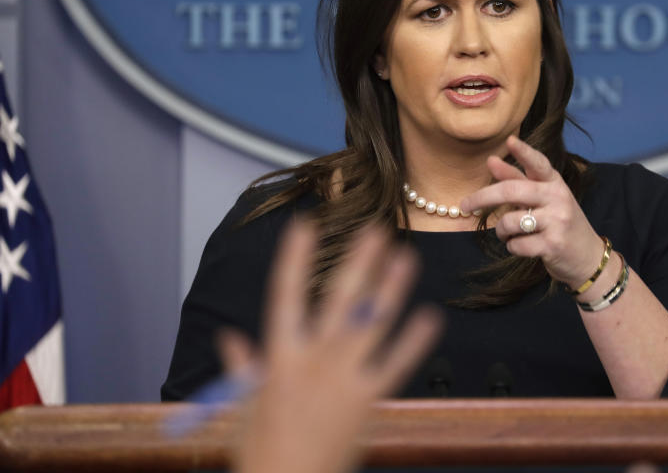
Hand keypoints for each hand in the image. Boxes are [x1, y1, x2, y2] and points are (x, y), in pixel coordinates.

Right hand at [220, 223, 442, 472]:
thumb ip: (239, 368)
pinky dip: (414, 340)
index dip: (295, 258)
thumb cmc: (260, 451)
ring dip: (391, 287)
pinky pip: (396, 364)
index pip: (285, 295)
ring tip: (407, 256)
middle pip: (340, 300)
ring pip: (372, 323)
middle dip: (359, 262)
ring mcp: (344, 379)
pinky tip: (432, 316)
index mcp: (280, 358)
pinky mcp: (369, 400)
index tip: (305, 224)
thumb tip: (228, 337)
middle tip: (375, 228)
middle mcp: (314, 361)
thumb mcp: (241, 407)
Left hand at [459, 135, 604, 288]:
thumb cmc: (559, 223)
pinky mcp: (553, 245)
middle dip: (482, 197)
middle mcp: (558, 198)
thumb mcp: (542, 199)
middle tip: (464, 205)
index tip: (509, 140)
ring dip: (501, 231)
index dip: (524, 152)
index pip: (538, 164)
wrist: (588, 257)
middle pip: (512, 191)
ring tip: (509, 234)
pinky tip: (522, 247)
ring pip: (509, 221)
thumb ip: (517, 180)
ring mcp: (557, 221)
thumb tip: (491, 160)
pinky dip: (512, 247)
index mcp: (554, 183)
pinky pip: (516, 244)